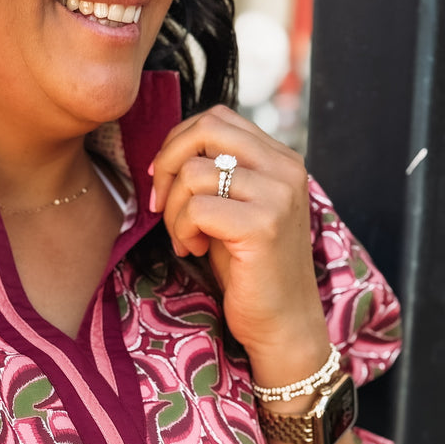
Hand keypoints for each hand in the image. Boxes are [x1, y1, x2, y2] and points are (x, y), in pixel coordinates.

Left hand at [149, 105, 330, 382]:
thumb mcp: (233, 212)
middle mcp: (284, 168)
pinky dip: (183, 230)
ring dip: (174, 209)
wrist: (283, 324)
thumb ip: (215, 177)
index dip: (178, 144)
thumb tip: (167, 156)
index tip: (164, 182)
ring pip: (195, 172)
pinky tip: (195, 251)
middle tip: (160, 205)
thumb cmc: (251, 272)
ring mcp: (277, 194)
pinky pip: (197, 207)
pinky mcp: (262, 226)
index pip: (216, 119)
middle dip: (167, 164)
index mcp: (279, 159)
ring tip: (186, 239)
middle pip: (205, 130)